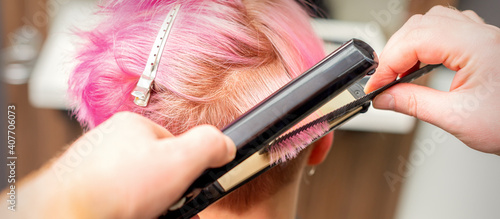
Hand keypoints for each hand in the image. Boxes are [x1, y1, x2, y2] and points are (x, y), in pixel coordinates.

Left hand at [2, 112, 234, 217]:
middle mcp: (110, 142)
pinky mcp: (84, 190)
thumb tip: (226, 145)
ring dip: (150, 203)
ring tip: (147, 212)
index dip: (186, 171)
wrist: (69, 214)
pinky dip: (129, 209)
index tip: (187, 189)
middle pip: (155, 168)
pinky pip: (118, 198)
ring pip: (135, 187)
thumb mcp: (180, 160)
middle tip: (167, 208)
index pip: (174, 145)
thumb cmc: (115, 188)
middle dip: (167, 193)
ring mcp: (94, 167)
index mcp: (132, 127)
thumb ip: (209, 145)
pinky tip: (130, 213)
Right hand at [365, 6, 499, 153]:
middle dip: (394, 52)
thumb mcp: (457, 118)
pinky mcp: (482, 44)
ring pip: (432, 22)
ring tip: (399, 71)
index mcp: (476, 46)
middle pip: (420, 26)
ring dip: (409, 44)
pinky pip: (446, 29)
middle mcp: (480, 35)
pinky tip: (420, 61)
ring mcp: (482, 37)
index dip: (388, 64)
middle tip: (383, 80)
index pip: (415, 41)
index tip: (375, 85)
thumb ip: (414, 104)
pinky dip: (425, 42)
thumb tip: (384, 98)